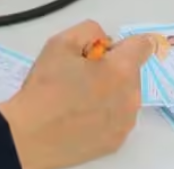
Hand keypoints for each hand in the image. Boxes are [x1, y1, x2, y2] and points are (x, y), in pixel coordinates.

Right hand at [0, 21, 152, 168]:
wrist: (30, 135)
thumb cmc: (47, 86)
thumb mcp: (63, 41)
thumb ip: (92, 30)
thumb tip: (105, 43)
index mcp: (122, 69)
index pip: (143, 46)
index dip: (124, 44)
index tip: (106, 51)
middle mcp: (131, 97)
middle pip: (132, 71)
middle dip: (113, 67)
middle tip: (83, 74)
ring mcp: (125, 123)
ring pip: (126, 95)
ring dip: (112, 91)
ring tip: (80, 98)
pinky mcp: (116, 142)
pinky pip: (119, 117)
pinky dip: (106, 113)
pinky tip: (83, 116)